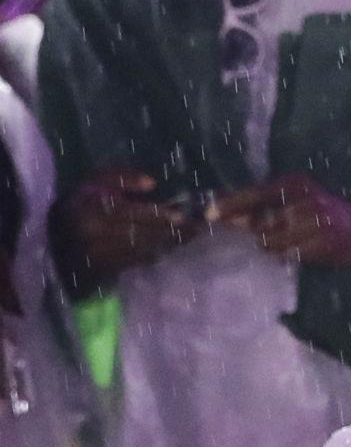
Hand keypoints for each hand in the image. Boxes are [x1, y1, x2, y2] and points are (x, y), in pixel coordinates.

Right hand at [55, 171, 198, 290]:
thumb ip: (118, 177)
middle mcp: (95, 235)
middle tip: (199, 227)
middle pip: (143, 234)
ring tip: (193, 234)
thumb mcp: (90, 183)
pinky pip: (141, 260)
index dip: (158, 216)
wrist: (54, 243)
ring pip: (145, 249)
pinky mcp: (108, 269)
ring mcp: (101, 255)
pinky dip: (161, 252)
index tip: (182, 216)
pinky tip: (174, 245)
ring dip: (172, 243)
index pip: (130, 213)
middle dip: (174, 232)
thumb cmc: (77, 206)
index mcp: (89, 209)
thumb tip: (151, 183)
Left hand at [213, 175, 350, 268]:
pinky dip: (291, 254)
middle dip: (252, 231)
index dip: (229, 205)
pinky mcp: (324, 245)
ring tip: (292, 241)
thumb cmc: (331, 211)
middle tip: (264, 231)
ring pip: (271, 243)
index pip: (254, 194)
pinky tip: (305, 248)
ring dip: (274, 246)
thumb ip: (267, 204)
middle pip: (257, 223)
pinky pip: (290, 255)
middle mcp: (304, 200)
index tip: (207, 215)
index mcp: (296, 184)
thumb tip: (227, 215)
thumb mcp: (301, 197)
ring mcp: (315, 224)